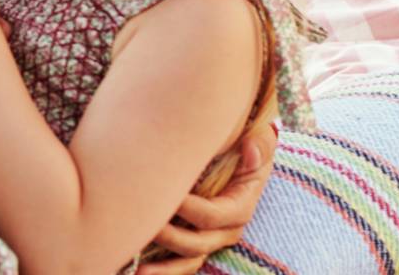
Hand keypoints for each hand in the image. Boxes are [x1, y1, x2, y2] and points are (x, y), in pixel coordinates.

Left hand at [136, 124, 276, 273]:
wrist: (233, 152)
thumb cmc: (242, 143)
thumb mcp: (258, 138)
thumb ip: (258, 144)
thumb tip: (249, 150)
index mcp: (240, 206)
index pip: (214, 216)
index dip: (190, 210)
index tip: (166, 196)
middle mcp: (226, 229)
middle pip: (197, 243)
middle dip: (169, 236)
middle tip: (142, 225)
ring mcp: (210, 238)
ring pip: (189, 260)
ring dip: (164, 267)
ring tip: (140, 270)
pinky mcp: (194, 241)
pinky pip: (180, 263)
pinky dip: (163, 270)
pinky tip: (139, 271)